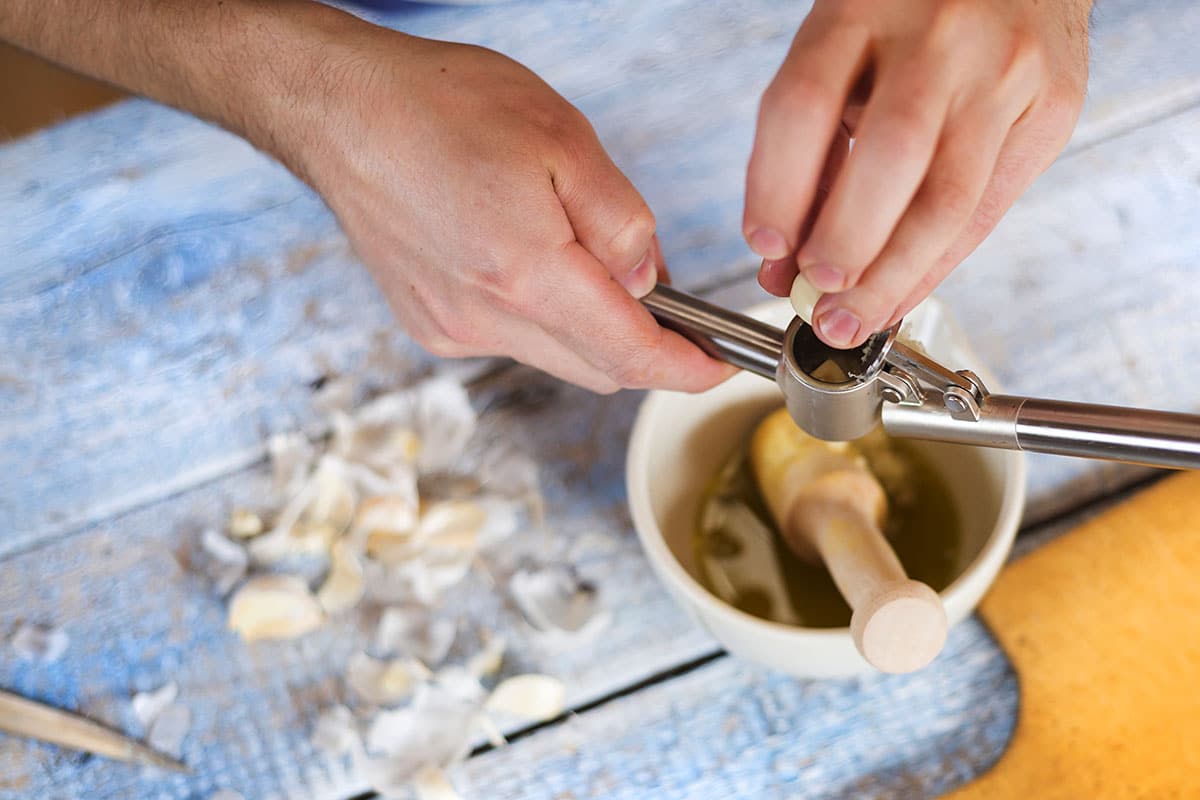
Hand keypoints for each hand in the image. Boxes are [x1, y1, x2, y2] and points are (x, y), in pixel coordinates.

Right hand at [288, 34, 732, 393]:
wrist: (341, 111)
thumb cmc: (443, 106)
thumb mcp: (562, 138)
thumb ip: (619, 219)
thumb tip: (649, 279)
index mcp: (527, 273)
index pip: (629, 352)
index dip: (684, 369)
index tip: (717, 369)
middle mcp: (485, 317)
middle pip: (596, 368)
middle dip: (644, 348)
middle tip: (669, 304)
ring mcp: (452, 327)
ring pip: (554, 356)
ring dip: (591, 330)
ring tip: (586, 259)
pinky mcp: (429, 324)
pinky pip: (510, 341)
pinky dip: (542, 319)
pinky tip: (528, 263)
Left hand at [744, 0, 1090, 347]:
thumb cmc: (911, 17)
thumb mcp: (845, 51)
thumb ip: (812, 145)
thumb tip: (781, 260)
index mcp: (862, 5)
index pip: (803, 106)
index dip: (776, 189)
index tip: (766, 247)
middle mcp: (939, 36)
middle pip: (887, 157)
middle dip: (845, 245)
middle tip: (815, 299)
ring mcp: (1004, 72)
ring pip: (947, 199)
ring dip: (891, 276)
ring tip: (852, 320)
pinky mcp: (1051, 110)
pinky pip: (986, 209)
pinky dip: (935, 265)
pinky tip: (900, 295)